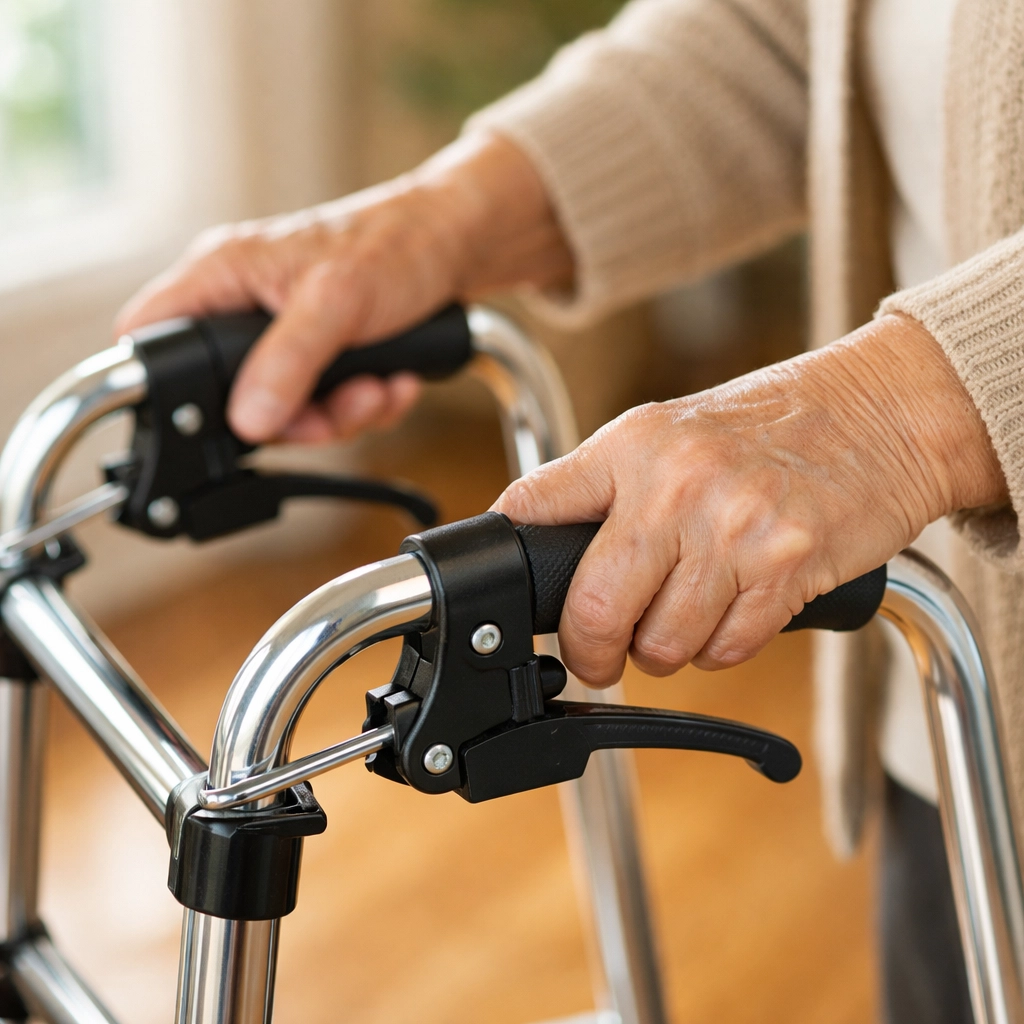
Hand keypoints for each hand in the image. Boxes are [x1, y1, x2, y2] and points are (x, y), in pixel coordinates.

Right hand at [115, 133, 571, 443]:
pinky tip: (393, 383)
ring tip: (378, 387)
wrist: (457, 248)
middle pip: (227, 397)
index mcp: (223, 276)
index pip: (149, 334)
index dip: (158, 383)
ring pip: (284, 412)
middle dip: (292, 416)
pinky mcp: (320, 357)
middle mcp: (244, 308)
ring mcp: (283, 337)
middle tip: (335, 406)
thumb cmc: (396, 245)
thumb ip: (288, 361)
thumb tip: (248, 420)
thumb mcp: (337, 302)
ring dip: (340, 414)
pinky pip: (325, 407)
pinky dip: (364, 406)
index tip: (210, 421)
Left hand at [494, 314, 1006, 685]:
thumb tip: (551, 554)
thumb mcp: (672, 432)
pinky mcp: (787, 569)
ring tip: (680, 620)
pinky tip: (730, 613)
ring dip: (662, 651)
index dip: (512, 564)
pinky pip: (724, 649)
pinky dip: (718, 647)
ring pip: (661, 644)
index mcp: (633, 444)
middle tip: (594, 657)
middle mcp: (676, 484)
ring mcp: (733, 528)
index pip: (534, 506)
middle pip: (593, 609)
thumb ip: (611, 487)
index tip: (516, 600)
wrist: (884, 412)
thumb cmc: (773, 426)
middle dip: (587, 653)